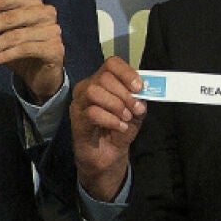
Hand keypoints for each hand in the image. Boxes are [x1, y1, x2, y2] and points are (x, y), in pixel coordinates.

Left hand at [0, 0, 64, 99]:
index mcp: (31, 1)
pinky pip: (24, 49)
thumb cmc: (20, 49)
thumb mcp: (2, 35)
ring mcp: (52, 30)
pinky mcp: (55, 48)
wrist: (42, 74)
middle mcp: (45, 12)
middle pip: (8, 17)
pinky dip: (4, 55)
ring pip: (14, 36)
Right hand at [69, 56, 146, 201]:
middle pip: (104, 77)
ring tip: (125, 118)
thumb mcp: (135, 113)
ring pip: (94, 92)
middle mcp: (87, 88)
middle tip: (134, 109)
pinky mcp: (77, 121)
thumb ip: (139, 100)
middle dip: (124, 93)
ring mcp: (79, 104)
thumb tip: (144, 92)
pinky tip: (119, 127)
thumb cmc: (119, 131)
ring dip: (115, 105)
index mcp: (102, 81)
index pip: (111, 64)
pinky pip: (92, 113)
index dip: (127, 73)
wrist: (108, 157)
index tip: (139, 88)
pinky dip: (110, 119)